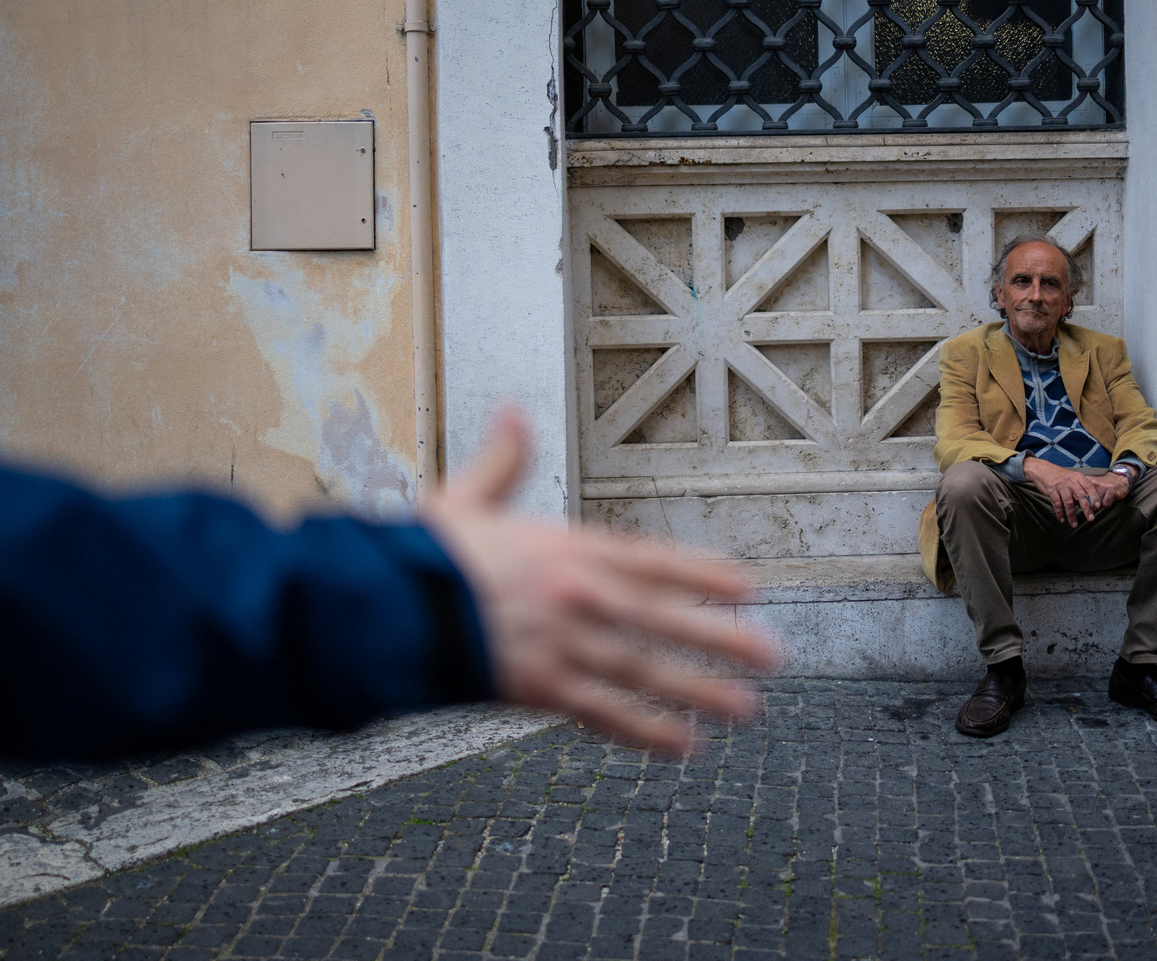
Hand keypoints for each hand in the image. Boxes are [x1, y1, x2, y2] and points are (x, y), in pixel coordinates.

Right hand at [419, 408, 779, 754]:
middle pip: (665, 618)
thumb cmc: (424, 557)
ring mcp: (565, 643)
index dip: (705, 574)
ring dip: (700, 691)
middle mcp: (579, 594)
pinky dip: (645, 731)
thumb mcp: (465, 499)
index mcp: (567, 548)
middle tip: (772, 655)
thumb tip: (511, 411)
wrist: (384, 608)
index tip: (748, 588)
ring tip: (746, 709)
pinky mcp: (541, 687)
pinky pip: (604, 713)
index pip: (654, 559)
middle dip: (722, 638)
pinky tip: (682, 746)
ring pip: (647, 670)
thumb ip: (503, 461)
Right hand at [1022, 458, 1130, 526]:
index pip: (1089, 487)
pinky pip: (1057, 504)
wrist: (1043, 469)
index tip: (1097, 506)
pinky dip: (1059, 513)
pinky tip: (1062, 519)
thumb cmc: (1060, 476)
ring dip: (1072, 515)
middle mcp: (1070, 481)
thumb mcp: (1072, 477)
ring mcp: (1061, 486)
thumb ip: (1080, 487)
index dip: (1094, 497)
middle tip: (1091, 518)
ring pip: (1069, 503)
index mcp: (1078, 477)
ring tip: (1074, 524)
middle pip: (1081, 496)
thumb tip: (1090, 503)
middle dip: (1086, 508)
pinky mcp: (1051, 490)